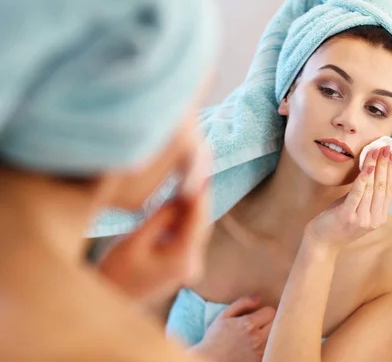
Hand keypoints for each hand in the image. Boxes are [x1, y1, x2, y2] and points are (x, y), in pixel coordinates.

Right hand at [97, 179, 212, 307]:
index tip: (201, 171)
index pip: (198, 220)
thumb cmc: (116, 272)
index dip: (200, 194)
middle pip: (202, 223)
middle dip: (200, 198)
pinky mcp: (182, 265)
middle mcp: (192, 264)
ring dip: (194, 207)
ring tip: (191, 179)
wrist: (109, 302)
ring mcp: (189, 266)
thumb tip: (180, 197)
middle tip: (200, 169)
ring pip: (198, 229)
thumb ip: (160, 218)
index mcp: (182, 259)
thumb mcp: (134, 240)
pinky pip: (189, 236)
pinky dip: (186, 219)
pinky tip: (180, 201)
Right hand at [190, 295, 274, 361]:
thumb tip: (259, 297)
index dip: (264, 311)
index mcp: (249, 324)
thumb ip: (242, 303)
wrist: (210, 361)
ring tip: (257, 334)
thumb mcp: (224, 315)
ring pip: (275, 336)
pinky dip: (266, 345)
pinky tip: (256, 345)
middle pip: (276, 323)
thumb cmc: (215, 338)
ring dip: (269, 333)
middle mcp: (257, 338)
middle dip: (268, 321)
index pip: (271, 311)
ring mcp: (260, 351)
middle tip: (259, 324)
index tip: (258, 314)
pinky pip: (270, 348)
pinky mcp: (259, 360)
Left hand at [305, 145, 391, 250]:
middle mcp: (374, 219)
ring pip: (372, 187)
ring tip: (375, 151)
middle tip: (385, 147)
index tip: (391, 153)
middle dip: (385, 164)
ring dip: (374, 166)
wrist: (321, 244)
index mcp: (379, 217)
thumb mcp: (356, 207)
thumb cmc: (337, 223)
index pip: (389, 189)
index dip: (391, 169)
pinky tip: (367, 167)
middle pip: (383, 186)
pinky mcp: (348, 216)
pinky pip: (358, 194)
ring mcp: (362, 219)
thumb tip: (371, 168)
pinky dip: (363, 179)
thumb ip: (365, 193)